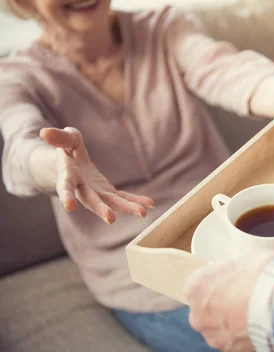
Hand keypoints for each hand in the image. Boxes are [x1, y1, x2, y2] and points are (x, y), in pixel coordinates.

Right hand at [40, 127, 154, 223]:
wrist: (71, 163)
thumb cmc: (67, 149)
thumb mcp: (65, 139)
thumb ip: (58, 138)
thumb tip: (44, 132)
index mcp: (67, 176)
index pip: (64, 187)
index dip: (66, 195)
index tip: (69, 206)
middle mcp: (82, 189)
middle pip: (91, 201)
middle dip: (101, 209)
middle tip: (111, 219)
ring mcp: (97, 192)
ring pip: (111, 202)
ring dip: (126, 208)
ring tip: (142, 213)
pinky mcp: (108, 192)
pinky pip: (123, 197)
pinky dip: (136, 200)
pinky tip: (151, 204)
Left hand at [185, 252, 273, 351]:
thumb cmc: (266, 278)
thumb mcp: (247, 258)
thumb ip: (234, 270)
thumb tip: (237, 273)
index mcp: (197, 288)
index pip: (199, 284)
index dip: (218, 280)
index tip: (232, 279)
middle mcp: (200, 317)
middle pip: (207, 310)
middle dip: (223, 305)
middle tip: (248, 297)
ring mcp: (217, 339)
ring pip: (222, 330)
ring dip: (237, 324)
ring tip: (261, 314)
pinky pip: (239, 345)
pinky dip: (249, 338)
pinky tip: (266, 327)